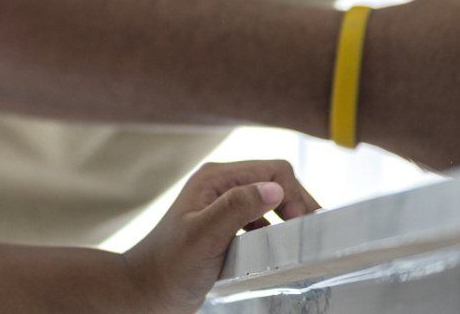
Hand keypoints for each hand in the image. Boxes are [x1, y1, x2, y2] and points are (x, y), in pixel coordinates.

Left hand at [120, 160, 319, 313]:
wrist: (148, 290)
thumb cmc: (170, 264)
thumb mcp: (205, 235)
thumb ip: (237, 208)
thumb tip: (274, 188)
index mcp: (216, 178)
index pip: (273, 170)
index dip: (292, 195)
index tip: (300, 227)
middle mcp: (221, 187)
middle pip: (275, 183)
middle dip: (296, 204)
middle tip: (310, 233)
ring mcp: (223, 207)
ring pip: (271, 202)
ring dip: (287, 218)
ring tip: (300, 241)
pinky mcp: (226, 228)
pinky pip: (261, 222)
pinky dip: (275, 233)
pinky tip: (276, 250)